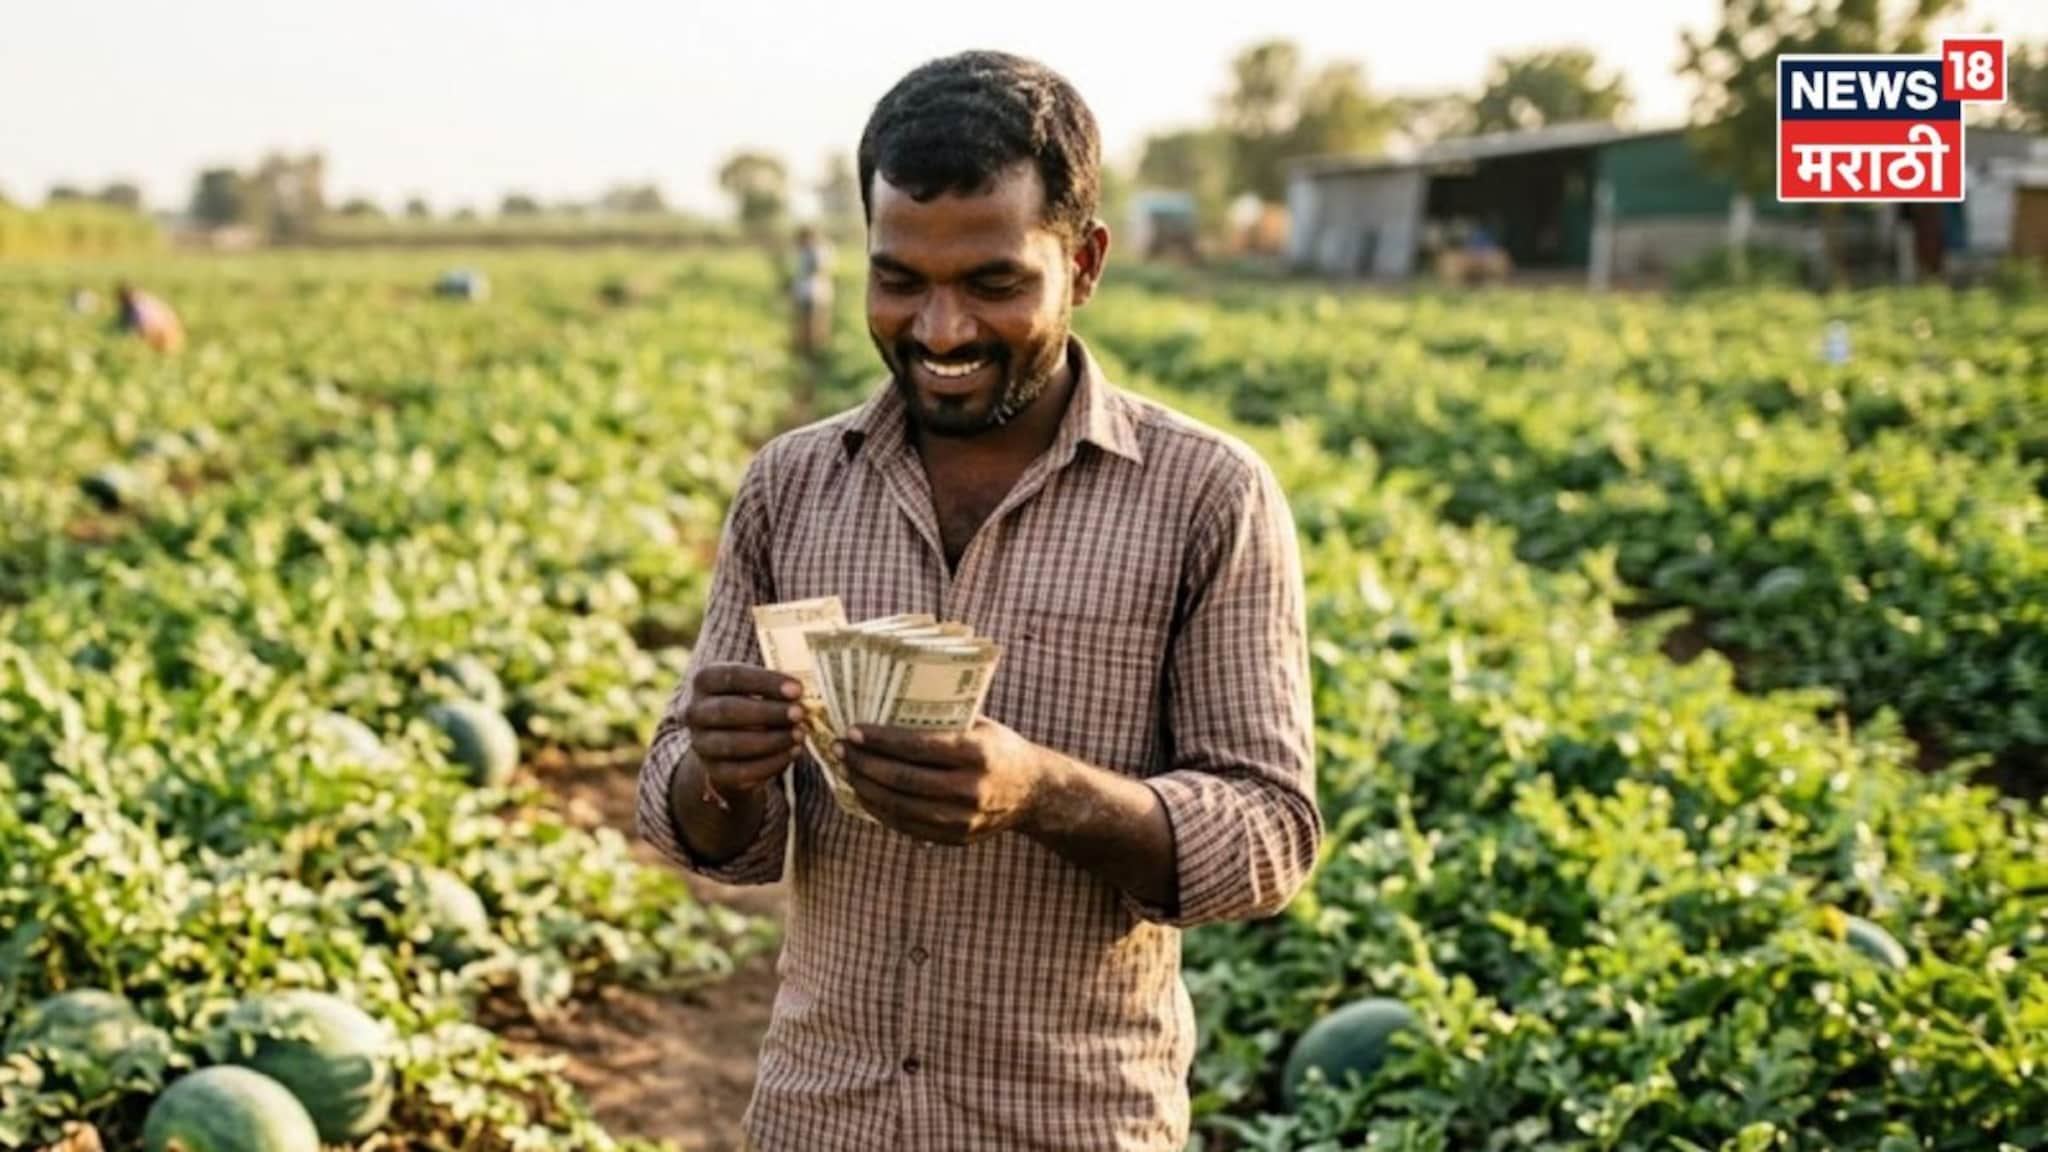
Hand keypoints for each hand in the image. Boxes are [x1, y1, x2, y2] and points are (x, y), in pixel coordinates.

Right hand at [683, 663, 806, 806]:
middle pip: (727, 710)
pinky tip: (793, 752)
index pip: (732, 676)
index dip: (765, 682)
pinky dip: (771, 763)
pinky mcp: (714, 771)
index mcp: (705, 680)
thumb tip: (804, 693)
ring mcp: (701, 744)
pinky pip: (742, 771)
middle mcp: (695, 712)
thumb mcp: (758, 688)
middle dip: (768, 712)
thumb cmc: (752, 703)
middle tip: (799, 713)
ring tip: (800, 734)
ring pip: (732, 744)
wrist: (731, 744)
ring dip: (771, 739)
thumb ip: (776, 688)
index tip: (797, 689)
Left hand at [836, 717, 1053, 845]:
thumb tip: (887, 702)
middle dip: (864, 763)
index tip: (853, 730)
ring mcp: (963, 818)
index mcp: (976, 753)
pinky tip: (865, 793)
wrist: (1034, 792)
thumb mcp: (980, 725)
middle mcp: (970, 789)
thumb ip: (942, 719)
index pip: (917, 747)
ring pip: (899, 807)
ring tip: (848, 770)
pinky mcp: (955, 838)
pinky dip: (880, 809)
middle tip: (842, 749)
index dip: (880, 740)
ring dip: (865, 788)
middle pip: (902, 779)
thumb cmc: (998, 748)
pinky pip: (907, 826)